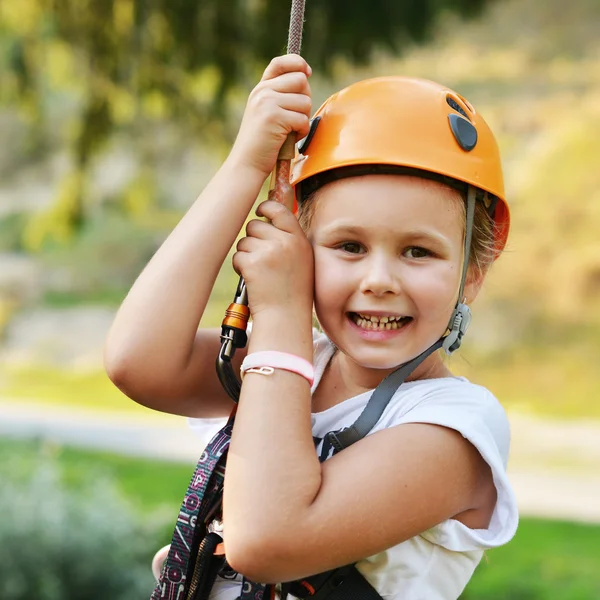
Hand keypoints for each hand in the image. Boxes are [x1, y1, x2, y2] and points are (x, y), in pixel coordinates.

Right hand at [228, 55, 311, 177]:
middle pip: (300, 81)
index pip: (281, 63)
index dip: (298, 63)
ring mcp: (267, 103)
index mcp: (261, 89)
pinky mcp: (274, 117)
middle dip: (305, 100)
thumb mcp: (266, 113)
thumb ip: (281, 96)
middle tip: (295, 118)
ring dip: (303, 119)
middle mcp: (262, 91)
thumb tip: (305, 78)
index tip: (307, 72)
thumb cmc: (262, 143)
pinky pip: (303, 119)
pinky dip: (302, 132)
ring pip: (305, 101)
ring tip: (289, 131)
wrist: (247, 163)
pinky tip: (290, 139)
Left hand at [232, 200, 313, 318]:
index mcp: (299, 240)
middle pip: (255, 225)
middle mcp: (286, 242)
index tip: (259, 211)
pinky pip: (237, 256)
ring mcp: (269, 252)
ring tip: (259, 273)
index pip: (280, 210)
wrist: (286, 316)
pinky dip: (239, 267)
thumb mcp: (302, 261)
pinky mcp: (253, 263)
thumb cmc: (293, 293)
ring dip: (245, 255)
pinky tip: (252, 279)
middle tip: (259, 258)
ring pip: (244, 242)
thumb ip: (290, 241)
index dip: (266, 207)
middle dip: (252, 239)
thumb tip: (268, 219)